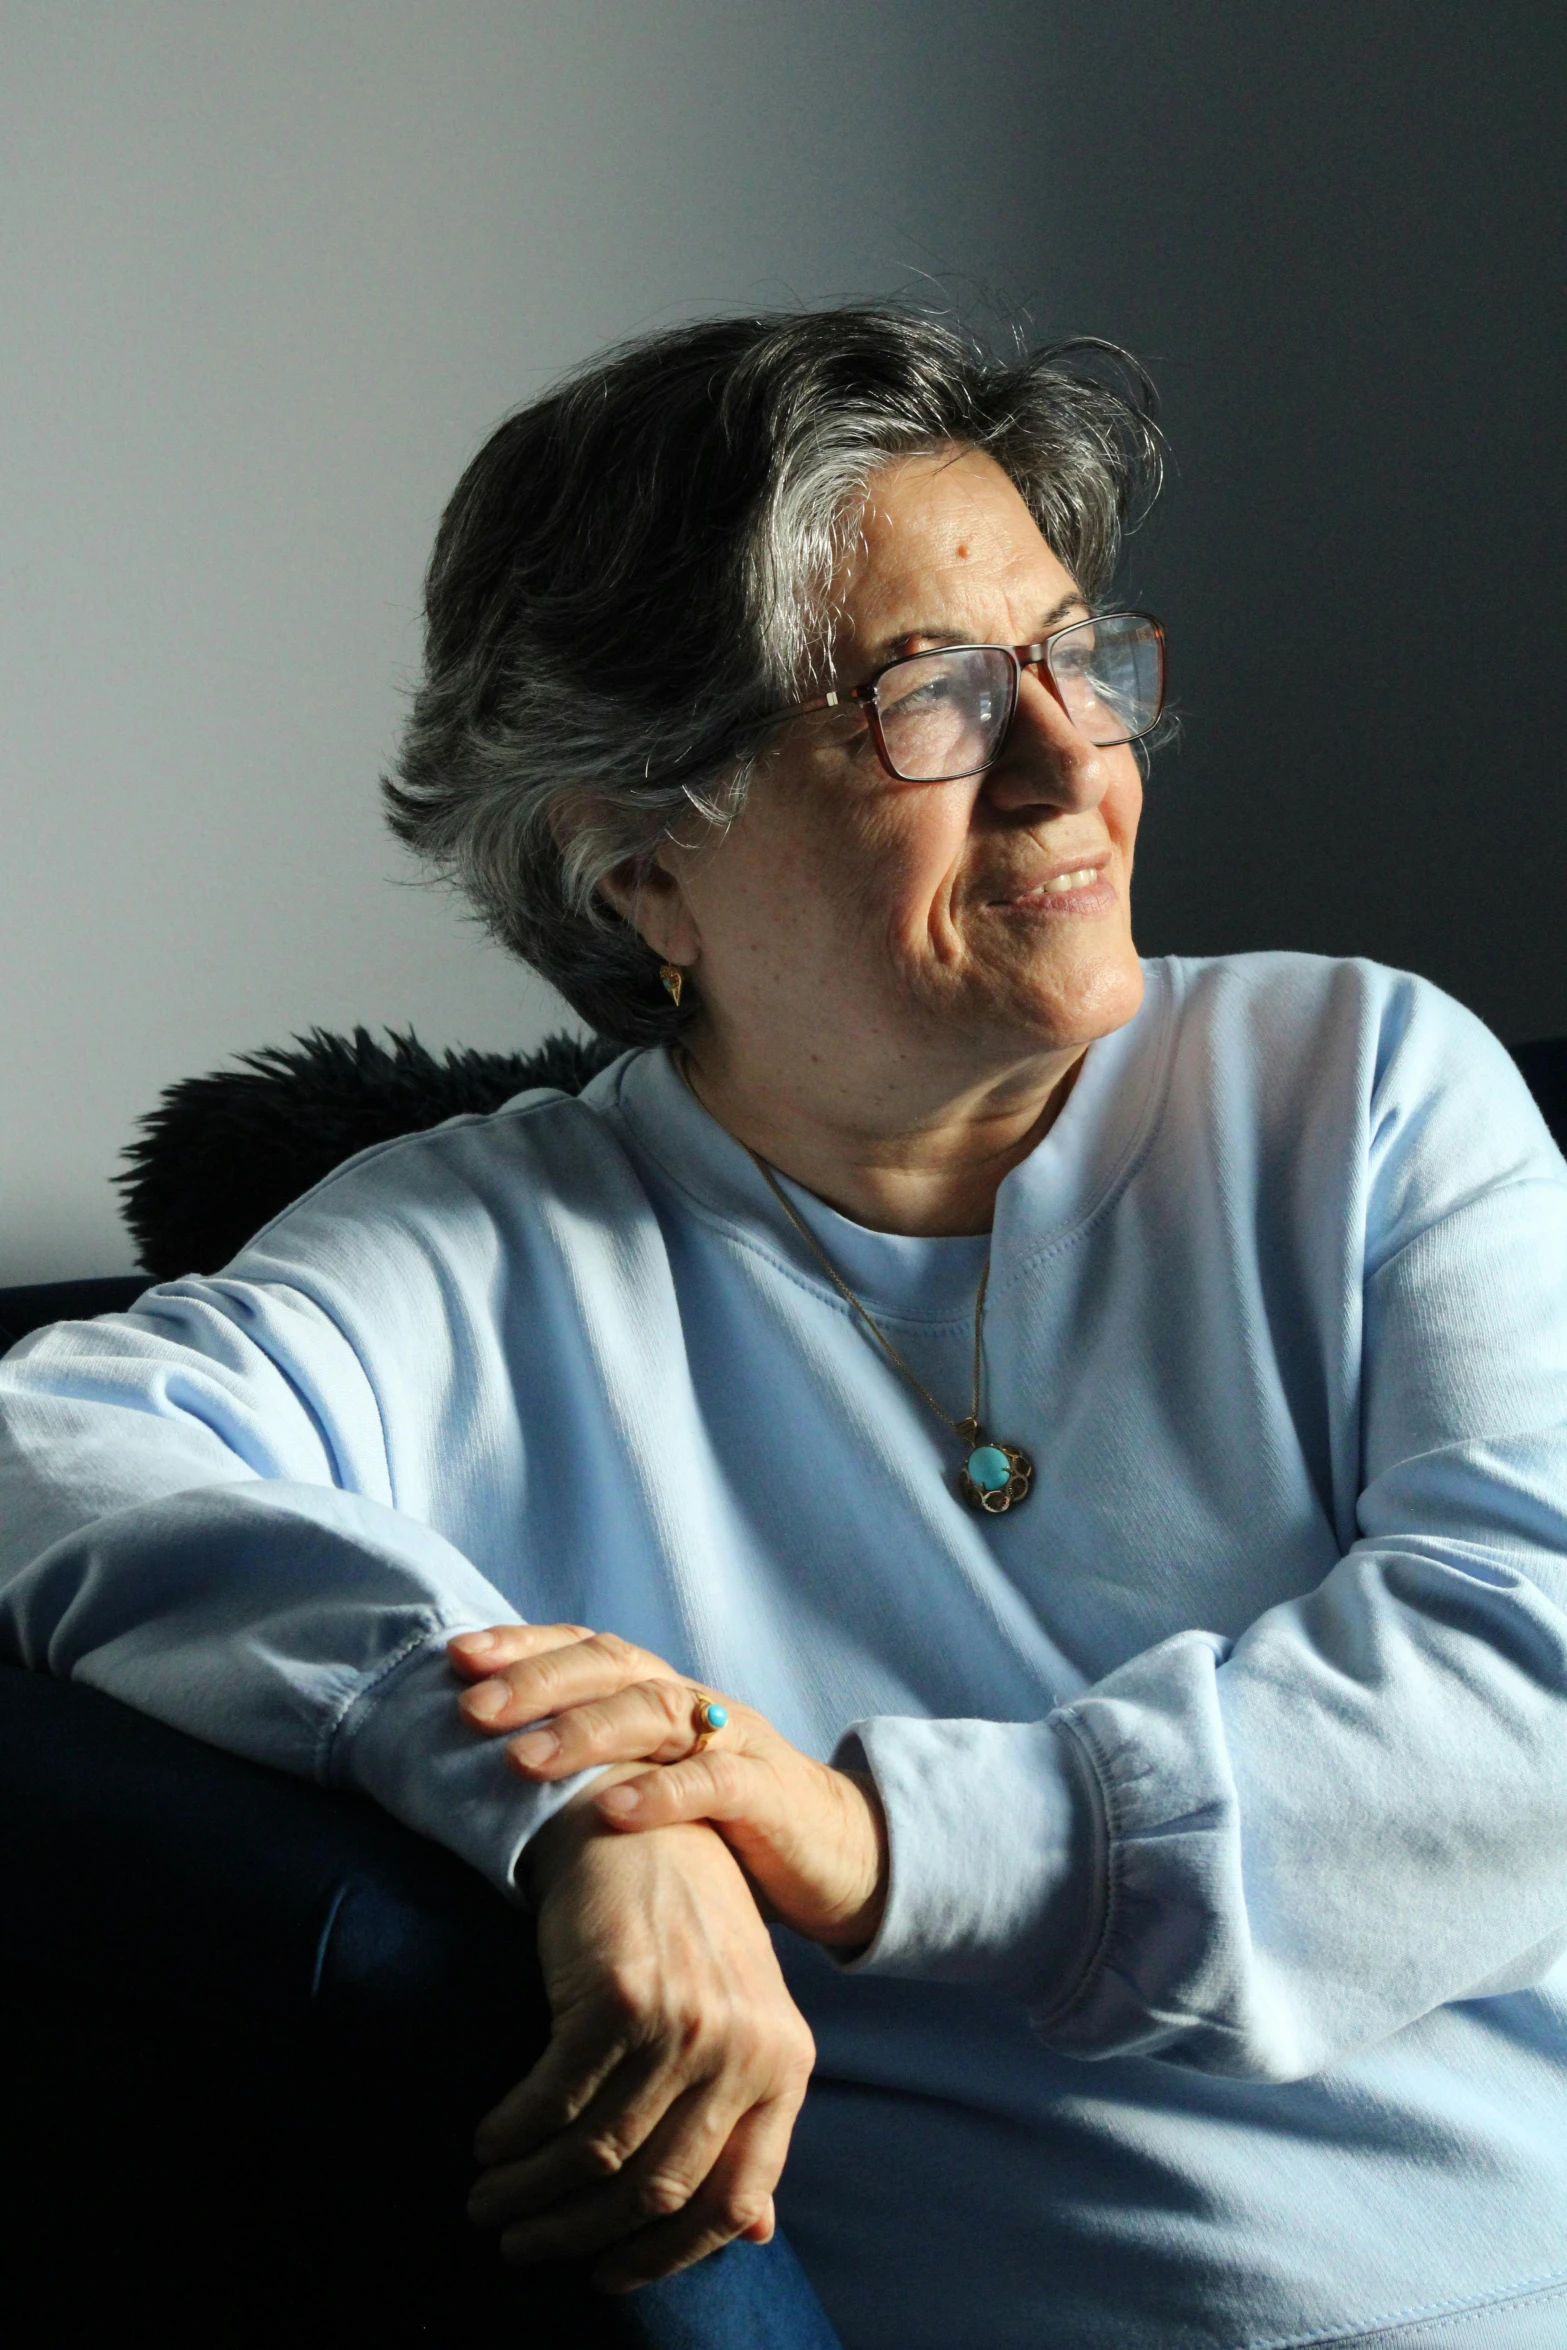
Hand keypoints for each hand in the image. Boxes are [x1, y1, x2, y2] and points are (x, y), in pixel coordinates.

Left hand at [449, 1623, 887, 1947]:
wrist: (844, 1856)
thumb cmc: (728, 1826)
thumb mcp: (654, 1785)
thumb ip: (593, 1771)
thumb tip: (483, 1775)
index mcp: (662, 1697)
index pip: (587, 1649)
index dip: (523, 1646)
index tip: (455, 1657)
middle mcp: (694, 1705)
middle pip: (612, 1667)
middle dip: (536, 1681)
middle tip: (469, 1707)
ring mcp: (736, 1742)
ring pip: (656, 1712)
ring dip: (584, 1732)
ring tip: (523, 1759)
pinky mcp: (771, 1796)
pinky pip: (715, 1783)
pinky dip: (663, 1793)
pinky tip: (615, 1810)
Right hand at [468, 1792, 814, 2291]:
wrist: (644, 1821)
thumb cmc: (686, 1929)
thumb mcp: (738, 2021)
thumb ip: (746, 2122)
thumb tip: (754, 2232)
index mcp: (787, 2063)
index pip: (732, 2198)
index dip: (663, 2254)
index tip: (606, 2274)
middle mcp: (745, 2048)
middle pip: (655, 2186)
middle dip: (579, 2233)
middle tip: (521, 2246)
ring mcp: (686, 2022)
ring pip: (597, 2153)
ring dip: (531, 2191)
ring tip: (489, 2201)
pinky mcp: (619, 1994)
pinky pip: (555, 2100)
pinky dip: (514, 2134)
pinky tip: (490, 2142)